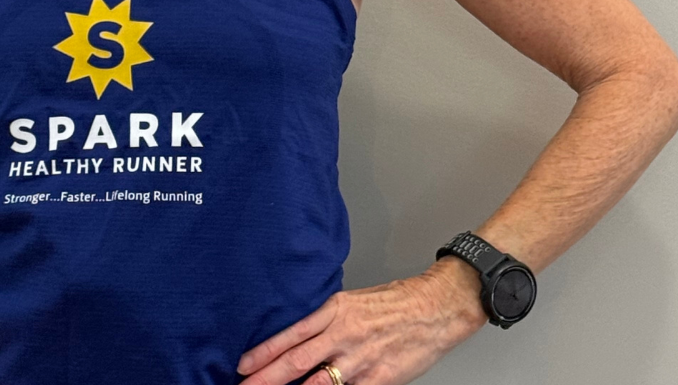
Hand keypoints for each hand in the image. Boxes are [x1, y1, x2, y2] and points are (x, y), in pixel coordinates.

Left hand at [235, 266, 487, 384]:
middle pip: (296, 361)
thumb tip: (303, 337)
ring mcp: (360, 359)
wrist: (434, 307)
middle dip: (267, 378)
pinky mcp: (379, 378)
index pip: (291, 334)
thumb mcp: (353, 301)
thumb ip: (328, 320)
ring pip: (317, 383)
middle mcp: (342, 334)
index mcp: (334, 310)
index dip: (264, 351)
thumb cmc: (395, 302)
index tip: (243, 365)